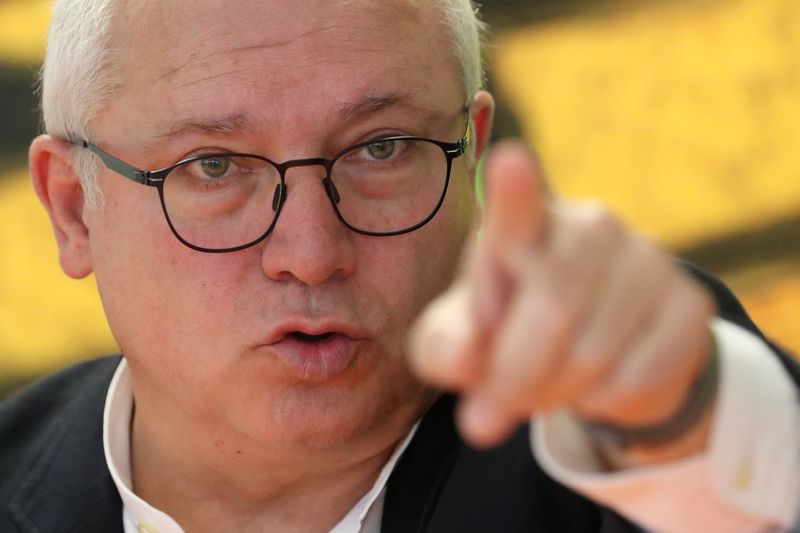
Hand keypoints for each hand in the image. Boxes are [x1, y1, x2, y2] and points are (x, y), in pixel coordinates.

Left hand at [410, 141, 715, 450]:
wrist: (596, 354)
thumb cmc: (509, 332)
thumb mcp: (461, 340)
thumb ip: (448, 346)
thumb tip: (466, 358)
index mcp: (523, 225)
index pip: (517, 208)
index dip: (515, 191)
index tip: (510, 163)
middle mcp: (590, 226)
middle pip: (553, 309)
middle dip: (516, 375)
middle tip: (493, 406)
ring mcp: (647, 259)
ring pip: (594, 351)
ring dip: (555, 392)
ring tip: (543, 387)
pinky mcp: (689, 303)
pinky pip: (638, 376)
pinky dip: (602, 402)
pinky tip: (594, 383)